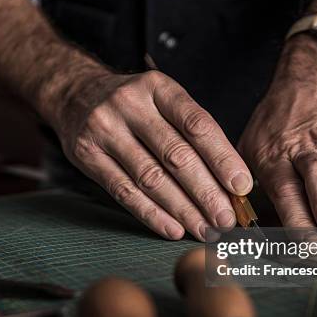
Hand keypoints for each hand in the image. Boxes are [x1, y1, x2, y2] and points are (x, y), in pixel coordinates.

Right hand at [48, 70, 252, 240]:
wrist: (75, 95)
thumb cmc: (133, 105)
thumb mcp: (163, 101)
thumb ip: (191, 134)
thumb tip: (229, 182)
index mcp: (158, 87)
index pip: (197, 125)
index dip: (222, 158)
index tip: (241, 186)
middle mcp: (130, 104)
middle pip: (175, 155)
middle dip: (206, 192)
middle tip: (226, 219)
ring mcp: (104, 129)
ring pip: (151, 178)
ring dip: (182, 209)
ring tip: (205, 229)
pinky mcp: (86, 155)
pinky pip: (124, 191)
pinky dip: (152, 214)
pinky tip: (173, 228)